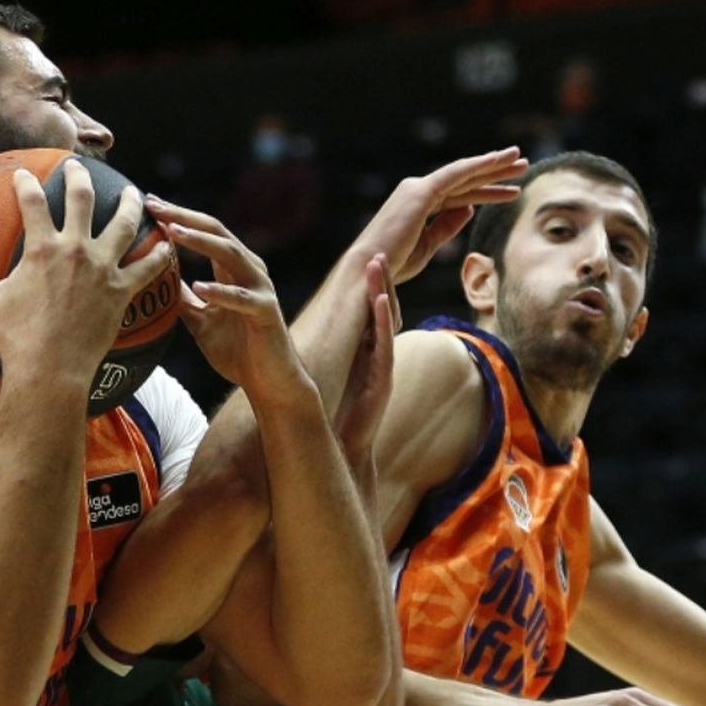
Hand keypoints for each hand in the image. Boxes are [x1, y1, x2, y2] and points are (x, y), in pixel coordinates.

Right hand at [0, 163, 174, 381]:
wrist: (49, 369)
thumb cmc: (14, 337)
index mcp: (41, 248)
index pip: (31, 201)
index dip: (25, 183)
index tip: (23, 173)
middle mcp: (75, 250)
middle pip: (82, 199)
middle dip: (78, 177)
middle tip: (77, 167)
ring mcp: (102, 269)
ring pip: (123, 224)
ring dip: (129, 203)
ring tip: (133, 192)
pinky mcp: (122, 291)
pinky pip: (148, 268)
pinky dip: (160, 254)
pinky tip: (167, 244)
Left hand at [145, 195, 309, 404]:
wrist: (269, 382)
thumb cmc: (237, 350)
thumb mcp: (201, 320)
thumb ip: (183, 298)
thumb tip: (156, 282)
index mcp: (234, 269)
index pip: (205, 232)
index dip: (178, 217)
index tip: (149, 204)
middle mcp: (250, 270)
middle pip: (217, 232)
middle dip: (184, 217)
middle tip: (154, 206)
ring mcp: (260, 289)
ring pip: (231, 255)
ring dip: (201, 242)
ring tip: (174, 233)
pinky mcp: (266, 313)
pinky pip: (241, 299)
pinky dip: (220, 292)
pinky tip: (199, 287)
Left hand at [334, 254, 395, 464]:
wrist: (345, 453)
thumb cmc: (338, 420)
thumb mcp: (337, 381)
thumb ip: (338, 359)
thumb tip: (318, 339)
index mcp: (367, 356)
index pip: (371, 315)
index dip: (371, 289)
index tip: (367, 263)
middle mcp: (379, 358)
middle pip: (385, 312)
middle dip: (382, 282)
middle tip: (377, 252)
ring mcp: (383, 369)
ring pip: (387, 324)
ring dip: (383, 292)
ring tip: (378, 264)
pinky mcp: (383, 382)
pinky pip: (385, 346)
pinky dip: (383, 323)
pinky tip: (379, 301)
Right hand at [352, 148, 527, 284]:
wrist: (370, 269)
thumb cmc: (394, 263)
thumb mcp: (428, 245)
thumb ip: (447, 226)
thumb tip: (469, 209)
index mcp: (419, 205)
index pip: (460, 194)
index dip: (487, 191)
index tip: (511, 190)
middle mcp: (418, 191)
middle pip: (465, 180)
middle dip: (495, 172)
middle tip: (522, 164)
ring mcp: (418, 189)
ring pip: (464, 174)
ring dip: (492, 165)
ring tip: (519, 159)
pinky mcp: (420, 192)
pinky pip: (454, 175)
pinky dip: (476, 165)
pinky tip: (496, 160)